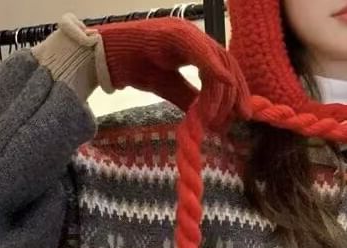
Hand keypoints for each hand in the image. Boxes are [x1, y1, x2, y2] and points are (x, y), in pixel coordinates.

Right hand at [97, 17, 233, 110]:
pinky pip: (201, 51)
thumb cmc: (134, 69)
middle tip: (240, 118)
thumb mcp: (171, 88)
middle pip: (227, 61)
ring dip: (222, 90)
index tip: (242, 115)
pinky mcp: (173, 33)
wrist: (103, 58)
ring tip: (217, 116)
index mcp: (193, 46)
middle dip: (237, 92)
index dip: (238, 91)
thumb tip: (213, 117)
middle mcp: (192, 35)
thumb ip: (193, 99)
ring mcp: (183, 31)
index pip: (225, 66)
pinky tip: (222, 85)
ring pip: (218, 58)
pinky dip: (214, 68)